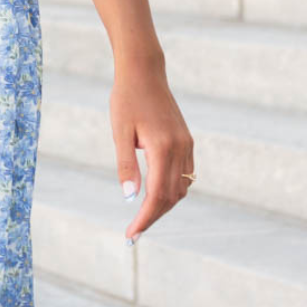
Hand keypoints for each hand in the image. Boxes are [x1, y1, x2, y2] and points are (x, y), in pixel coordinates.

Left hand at [109, 60, 194, 242]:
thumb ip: (126, 166)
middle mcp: (181, 148)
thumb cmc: (126, 100)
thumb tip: (130, 199)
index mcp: (163, 147)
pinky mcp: (186, 141)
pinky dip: (172, 191)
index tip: (131, 234)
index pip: (158, 195)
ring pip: (182, 188)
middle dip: (153, 217)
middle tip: (133, 233)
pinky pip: (185, 175)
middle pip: (172, 196)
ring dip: (164, 206)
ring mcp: (187, 145)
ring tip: (142, 218)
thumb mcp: (120, 133)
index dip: (145, 218)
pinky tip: (156, 196)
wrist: (144, 73)